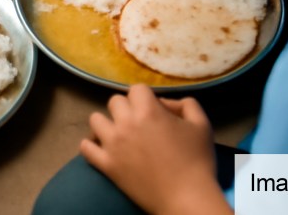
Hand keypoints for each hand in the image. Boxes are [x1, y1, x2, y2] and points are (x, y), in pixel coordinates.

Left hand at [80, 85, 225, 214]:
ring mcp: (112, 144)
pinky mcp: (106, 164)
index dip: (146, 97)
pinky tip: (103, 148)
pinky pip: (86, 147)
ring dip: (106, 123)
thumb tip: (165, 102)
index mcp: (148, 110)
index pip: (136, 89)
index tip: (153, 110)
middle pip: (114, 101)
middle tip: (138, 124)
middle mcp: (126, 123)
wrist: (186, 199)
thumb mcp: (201, 124)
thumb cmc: (197, 161)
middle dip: (127, 108)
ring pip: (95, 119)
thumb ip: (185, 104)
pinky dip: (91, 145)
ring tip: (118, 134)